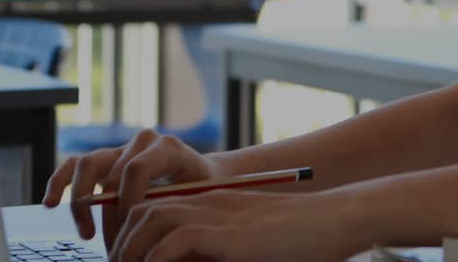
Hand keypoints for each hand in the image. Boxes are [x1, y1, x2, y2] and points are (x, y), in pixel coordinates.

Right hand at [42, 129, 224, 248]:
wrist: (206, 177)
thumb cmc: (204, 191)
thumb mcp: (197, 198)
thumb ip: (173, 208)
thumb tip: (149, 228)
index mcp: (167, 148)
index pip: (135, 169)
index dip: (127, 200)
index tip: (131, 227)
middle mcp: (142, 143)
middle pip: (110, 173)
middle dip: (108, 214)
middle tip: (114, 243)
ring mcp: (121, 149)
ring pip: (87, 166)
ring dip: (81, 203)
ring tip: (86, 233)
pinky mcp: (106, 159)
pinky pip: (75, 165)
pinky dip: (60, 183)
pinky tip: (50, 203)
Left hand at [107, 189, 370, 261]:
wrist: (335, 221)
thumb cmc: (300, 238)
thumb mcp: (247, 243)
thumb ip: (213, 250)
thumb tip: (182, 258)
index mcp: (211, 202)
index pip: (152, 208)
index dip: (130, 234)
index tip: (125, 259)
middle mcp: (208, 202)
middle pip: (142, 211)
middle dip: (122, 243)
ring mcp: (217, 214)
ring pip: (149, 222)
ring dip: (130, 251)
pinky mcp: (228, 235)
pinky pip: (174, 243)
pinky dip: (154, 261)